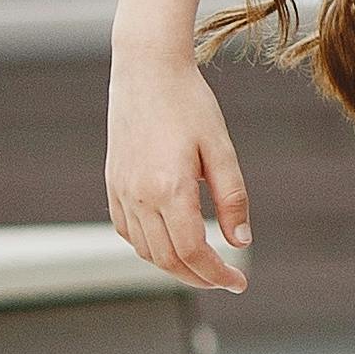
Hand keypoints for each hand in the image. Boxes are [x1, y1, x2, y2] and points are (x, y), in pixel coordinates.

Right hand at [109, 53, 253, 294]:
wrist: (146, 70)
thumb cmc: (190, 103)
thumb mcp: (221, 148)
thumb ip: (232, 198)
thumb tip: (242, 242)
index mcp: (169, 188)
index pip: (193, 251)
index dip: (217, 274)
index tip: (239, 283)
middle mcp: (139, 196)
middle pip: (167, 259)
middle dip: (198, 277)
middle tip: (226, 280)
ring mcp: (121, 191)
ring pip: (145, 250)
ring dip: (174, 266)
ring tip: (203, 265)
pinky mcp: (112, 184)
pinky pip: (128, 231)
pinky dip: (149, 247)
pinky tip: (171, 243)